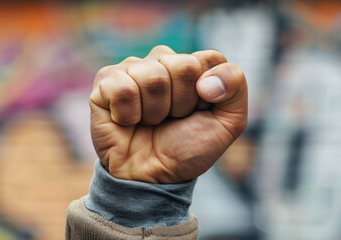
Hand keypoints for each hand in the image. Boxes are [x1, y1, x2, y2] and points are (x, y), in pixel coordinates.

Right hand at [89, 46, 247, 182]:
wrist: (153, 177)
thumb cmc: (187, 148)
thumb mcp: (228, 123)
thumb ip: (236, 87)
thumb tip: (206, 79)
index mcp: (190, 65)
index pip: (209, 59)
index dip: (208, 93)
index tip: (199, 112)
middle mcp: (160, 62)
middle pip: (182, 66)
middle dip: (182, 104)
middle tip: (171, 119)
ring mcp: (131, 69)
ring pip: (152, 78)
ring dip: (155, 112)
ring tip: (149, 122)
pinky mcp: (105, 83)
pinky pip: (123, 89)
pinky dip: (129, 115)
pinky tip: (127, 121)